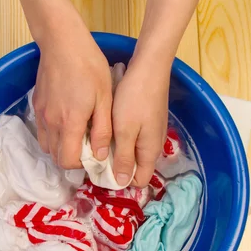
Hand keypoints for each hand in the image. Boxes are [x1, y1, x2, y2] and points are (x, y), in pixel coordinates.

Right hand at [32, 25, 112, 168]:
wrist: (62, 41)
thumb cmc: (88, 66)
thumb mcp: (104, 98)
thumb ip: (102, 130)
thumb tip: (101, 156)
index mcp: (69, 123)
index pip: (68, 161)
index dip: (81, 164)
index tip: (94, 154)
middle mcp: (51, 122)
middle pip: (56, 157)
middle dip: (72, 158)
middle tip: (87, 146)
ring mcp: (41, 114)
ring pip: (46, 146)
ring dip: (61, 148)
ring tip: (77, 136)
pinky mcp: (36, 104)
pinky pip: (42, 131)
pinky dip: (52, 136)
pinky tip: (66, 123)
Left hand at [112, 57, 169, 186]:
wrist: (149, 67)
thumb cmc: (134, 99)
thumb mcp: (125, 131)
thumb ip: (123, 157)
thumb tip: (121, 183)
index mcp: (150, 152)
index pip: (138, 181)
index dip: (121, 181)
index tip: (101, 172)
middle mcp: (154, 145)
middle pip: (135, 167)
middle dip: (116, 167)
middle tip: (96, 156)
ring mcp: (152, 132)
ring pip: (133, 152)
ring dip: (117, 152)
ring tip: (99, 143)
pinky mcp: (147, 120)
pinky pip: (134, 138)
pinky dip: (121, 138)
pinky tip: (108, 129)